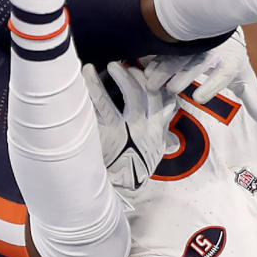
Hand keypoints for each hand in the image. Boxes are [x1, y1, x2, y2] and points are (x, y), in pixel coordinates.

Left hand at [83, 62, 177, 194]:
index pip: (165, 99)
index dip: (155, 82)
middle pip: (148, 92)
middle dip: (136, 75)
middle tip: (121, 64)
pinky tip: (87, 73)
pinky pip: (101, 105)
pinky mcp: (108, 133)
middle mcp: (146, 127)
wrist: (119, 191)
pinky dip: (94, 86)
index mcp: (157, 130)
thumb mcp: (156, 152)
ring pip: (128, 94)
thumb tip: (169, 117)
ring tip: (105, 66)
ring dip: (119, 75)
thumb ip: (162, 133)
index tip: (145, 71)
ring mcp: (127, 129)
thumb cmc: (135, 170)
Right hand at [142, 28, 256, 126]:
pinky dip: (155, 61)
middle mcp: (213, 54)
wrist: (226, 33)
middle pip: (197, 64)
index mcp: (231, 64)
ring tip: (152, 85)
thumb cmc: (235, 63)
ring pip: (178, 57)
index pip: (223, 74)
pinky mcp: (180, 45)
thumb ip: (254, 103)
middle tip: (172, 90)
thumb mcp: (247, 81)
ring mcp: (194, 47)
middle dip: (184, 76)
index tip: (199, 98)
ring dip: (164, 70)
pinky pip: (166, 51)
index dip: (211, 85)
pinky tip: (145, 73)